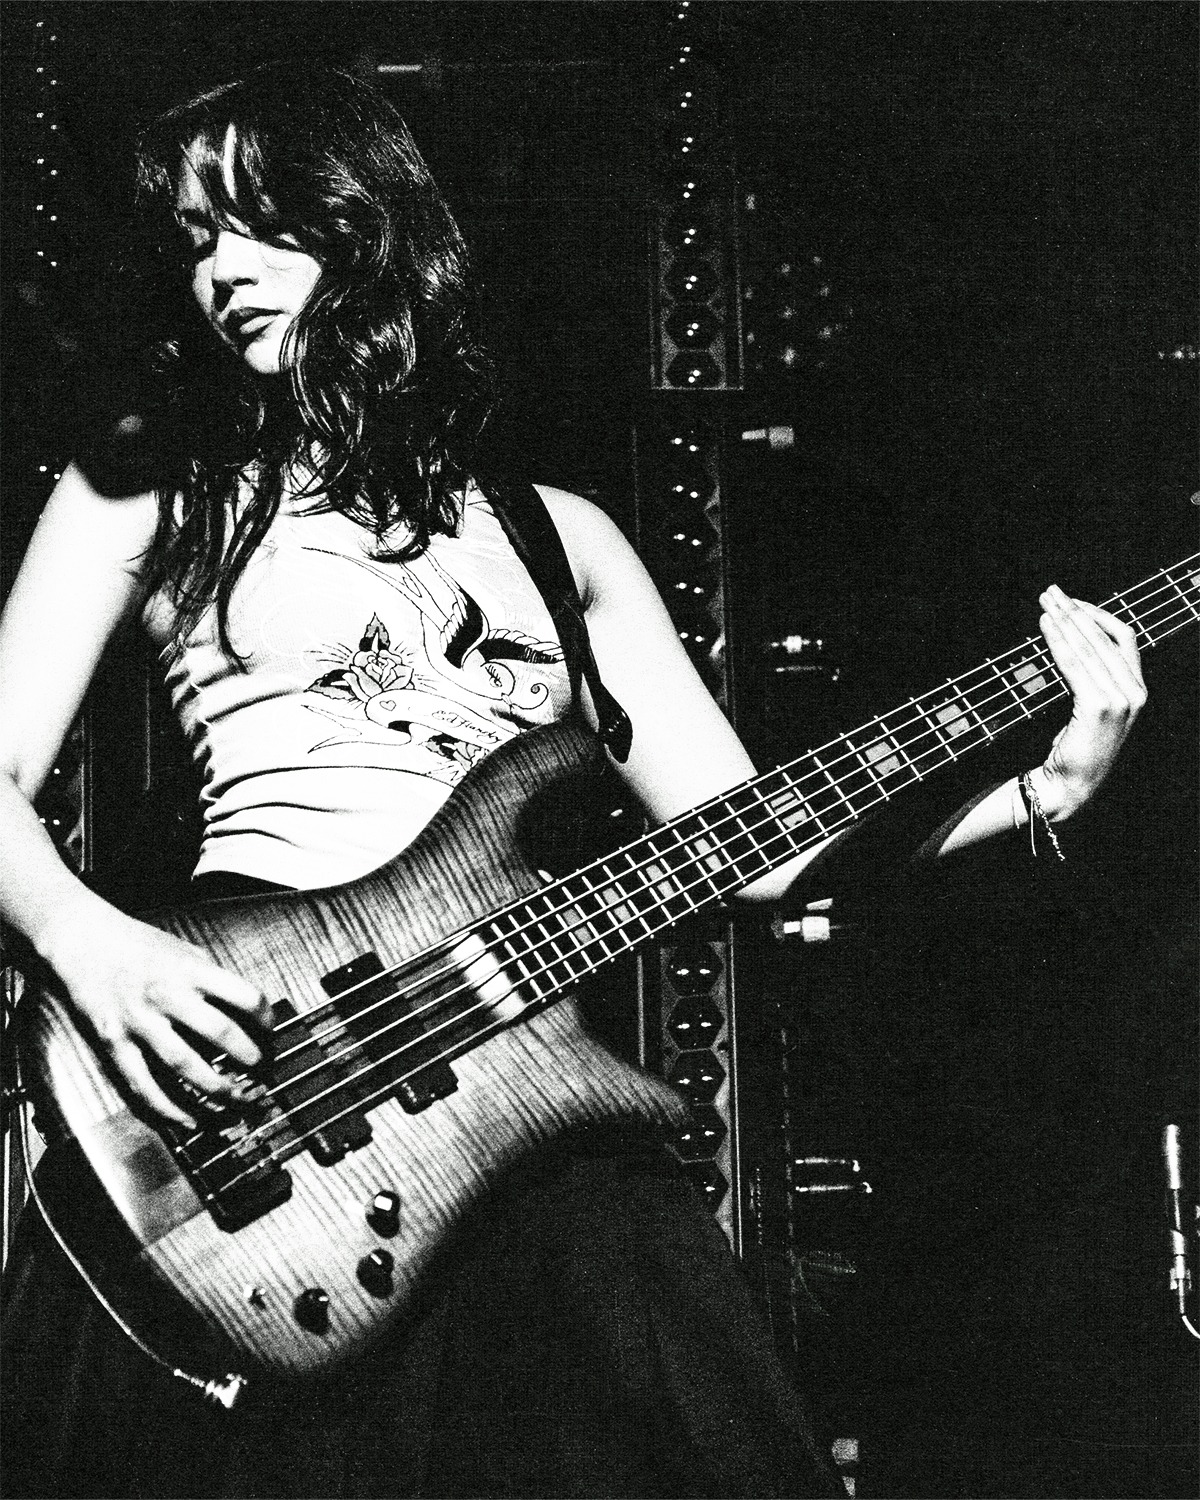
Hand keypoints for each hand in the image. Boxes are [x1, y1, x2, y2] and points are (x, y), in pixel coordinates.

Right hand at [39, 898, 269, 1127]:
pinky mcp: (114, 1041)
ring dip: (215, 1089)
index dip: (265, 1018)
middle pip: (220, 1033)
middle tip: (261, 1073)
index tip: (270, 1033)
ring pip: (183, 1065)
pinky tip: (188, 1119)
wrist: (85, 940)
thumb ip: (212, 979)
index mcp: (191, 969)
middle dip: (248, 1058)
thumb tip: (245, 1009)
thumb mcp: (185, 951)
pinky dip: (167, 1107)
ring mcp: (140, 1020)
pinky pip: (143, 1083)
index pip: (244, 995)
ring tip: (236, 1101)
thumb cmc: (139, 945)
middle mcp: (168, 995)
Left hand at [1033, 583, 1146, 818]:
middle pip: (1102, 637)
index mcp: (1137, 688)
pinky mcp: (1099, 706)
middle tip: (1050, 592)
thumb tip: (1074, 637)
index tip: (1071, 601)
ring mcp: (1120, 700)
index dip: (1096, 615)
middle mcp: (1135, 692)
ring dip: (1063, 621)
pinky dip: (1058, 642)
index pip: (1122, 638)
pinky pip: (1074, 665)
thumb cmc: (1077, 745)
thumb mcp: (1092, 705)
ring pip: (1088, 647)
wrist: (1070, 784)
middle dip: (1074, 611)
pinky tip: (1044, 626)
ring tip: (1044, 603)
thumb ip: (1094, 676)